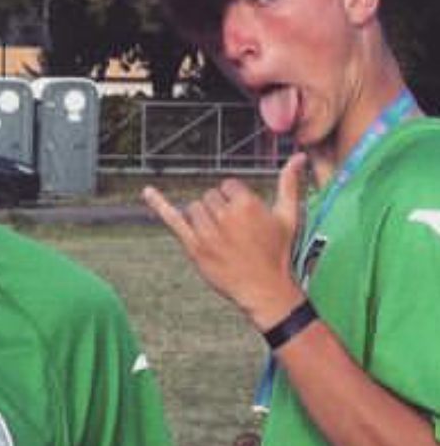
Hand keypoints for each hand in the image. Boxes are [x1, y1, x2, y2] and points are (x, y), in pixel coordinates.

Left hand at [142, 150, 308, 326]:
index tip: (243, 220)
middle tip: (233, 233)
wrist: (264, 289)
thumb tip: (299, 155)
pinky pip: (173, 220)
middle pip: (210, 197)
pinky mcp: (194, 248)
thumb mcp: (288, 216)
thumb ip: (289, 184)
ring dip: (203, 218)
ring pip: (194, 209)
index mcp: (246, 204)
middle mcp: (225, 216)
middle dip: (219, 210)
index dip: (235, 201)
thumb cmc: (278, 252)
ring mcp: (207, 232)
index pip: (227, 186)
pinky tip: (147, 192)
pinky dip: (159, 204)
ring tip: (219, 238)